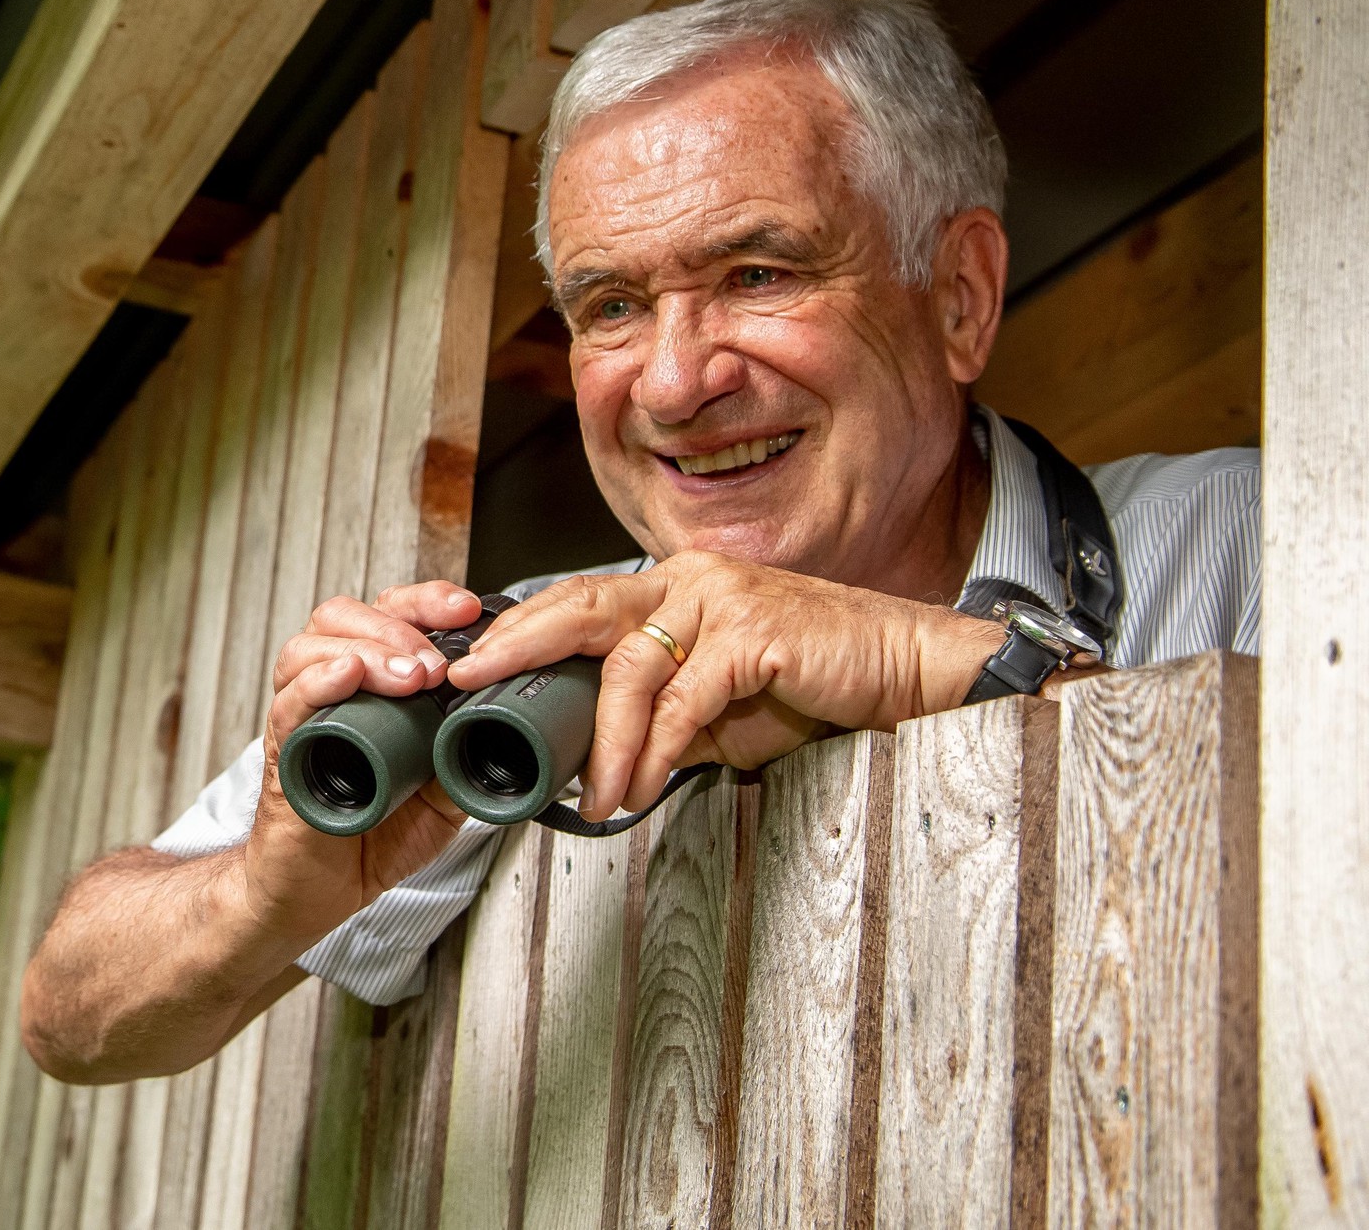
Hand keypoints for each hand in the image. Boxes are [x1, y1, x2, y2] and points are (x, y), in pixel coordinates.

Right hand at [237, 581, 483, 946]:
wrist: (319, 896)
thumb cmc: (367, 836)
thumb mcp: (440, 792)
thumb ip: (465, 755)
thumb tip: (514, 730)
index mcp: (367, 688)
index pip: (386, 614)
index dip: (425, 601)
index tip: (467, 611)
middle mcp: (328, 692)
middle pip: (342, 616)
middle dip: (397, 624)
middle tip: (437, 662)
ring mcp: (302, 721)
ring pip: (308, 649)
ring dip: (366, 650)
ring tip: (408, 676)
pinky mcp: (283, 760)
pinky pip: (288, 707)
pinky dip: (316, 684)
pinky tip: (347, 676)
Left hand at [445, 551, 1002, 818]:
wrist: (907, 671)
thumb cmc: (818, 684)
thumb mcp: (724, 707)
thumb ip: (664, 719)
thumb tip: (605, 762)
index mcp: (674, 584)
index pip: (579, 600)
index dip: (520, 628)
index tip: (469, 663)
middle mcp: (690, 577)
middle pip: (579, 605)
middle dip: (515, 644)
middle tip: (466, 682)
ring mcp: (722, 598)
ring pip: (629, 665)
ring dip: (604, 740)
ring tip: (595, 795)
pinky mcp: (755, 632)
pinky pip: (683, 697)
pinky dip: (655, 749)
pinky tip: (643, 786)